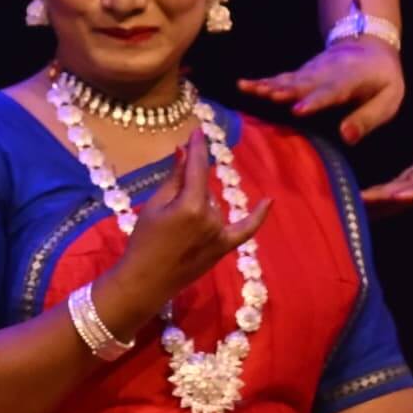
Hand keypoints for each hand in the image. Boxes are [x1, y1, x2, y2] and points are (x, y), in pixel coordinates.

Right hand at [95, 124, 274, 334]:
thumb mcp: (154, 205)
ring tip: (174, 227)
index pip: (198, 167)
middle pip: (203, 189)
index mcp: (191, 204)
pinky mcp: (224, 248)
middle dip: (187, 190)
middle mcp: (211, 217)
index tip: (197, 131)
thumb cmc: (143, 241)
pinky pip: (245, 229)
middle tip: (164, 210)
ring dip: (199, 206)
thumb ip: (174, 178)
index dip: (198, 147)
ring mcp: (220, 234)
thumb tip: (184, 151)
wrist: (146, 281)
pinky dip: (258, 215)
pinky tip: (269, 200)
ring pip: (213, 206)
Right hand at [241, 35, 405, 139]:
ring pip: (289, 78)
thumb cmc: (382, 80)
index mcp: (353, 79)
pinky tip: (246, 84)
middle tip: (265, 96)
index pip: (332, 91)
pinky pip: (282, 77)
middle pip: (304, 82)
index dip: (315, 101)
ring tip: (247, 88)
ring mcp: (313, 70)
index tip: (298, 110)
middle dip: (285, 90)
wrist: (370, 46)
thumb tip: (345, 138)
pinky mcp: (303, 72)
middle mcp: (328, 72)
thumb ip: (368, 119)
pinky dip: (264, 81)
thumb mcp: (389, 99)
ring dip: (268, 84)